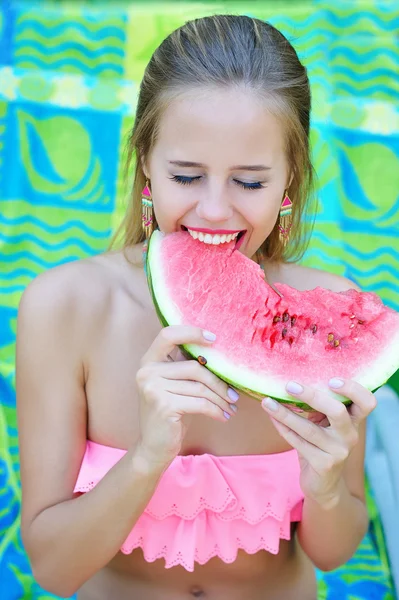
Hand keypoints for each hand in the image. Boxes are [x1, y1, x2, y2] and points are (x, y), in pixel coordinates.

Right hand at [136, 325, 238, 467]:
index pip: (167, 334)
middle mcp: (147, 372)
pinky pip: (200, 403)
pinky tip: (223, 416)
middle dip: (219, 381)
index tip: (214, 339)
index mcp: (148, 361)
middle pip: (194, 367)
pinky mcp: (163, 406)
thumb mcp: (174, 386)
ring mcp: (153, 388)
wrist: (153, 447)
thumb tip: (218, 352)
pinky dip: (216, 410)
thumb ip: (185, 367)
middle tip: (234, 394)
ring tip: (231, 406)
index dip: (191, 332)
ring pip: (200, 387)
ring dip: (221, 399)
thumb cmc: (170, 413)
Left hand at [261, 378, 376, 507]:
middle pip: (338, 412)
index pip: (367, 402)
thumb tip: (294, 384)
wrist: (324, 485)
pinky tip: (271, 417)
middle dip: (312, 396)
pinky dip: (282, 427)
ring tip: (267, 402)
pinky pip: (298, 442)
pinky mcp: (323, 464)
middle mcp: (350, 436)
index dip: (353, 389)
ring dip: (284, 413)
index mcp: (354, 421)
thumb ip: (318, 407)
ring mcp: (338, 452)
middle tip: (289, 385)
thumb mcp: (325, 425)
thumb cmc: (322, 446)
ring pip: (308, 428)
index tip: (331, 380)